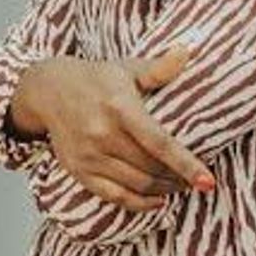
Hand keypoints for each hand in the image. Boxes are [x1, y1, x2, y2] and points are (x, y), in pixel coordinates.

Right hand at [7, 48, 212, 210]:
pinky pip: (114, 196)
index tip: (207, 181)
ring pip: (137, 184)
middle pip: (151, 168)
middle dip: (179, 178)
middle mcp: (102, 134)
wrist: (47, 91)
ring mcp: (89, 155)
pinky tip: (157, 200)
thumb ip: (159, 68)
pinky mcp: (79, 170)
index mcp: (120, 107)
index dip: (186, 164)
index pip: (160, 143)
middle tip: (196, 179)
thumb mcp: (126, 69)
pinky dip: (139, 203)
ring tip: (179, 185)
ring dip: (164, 190)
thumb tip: (188, 51)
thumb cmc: (95, 79)